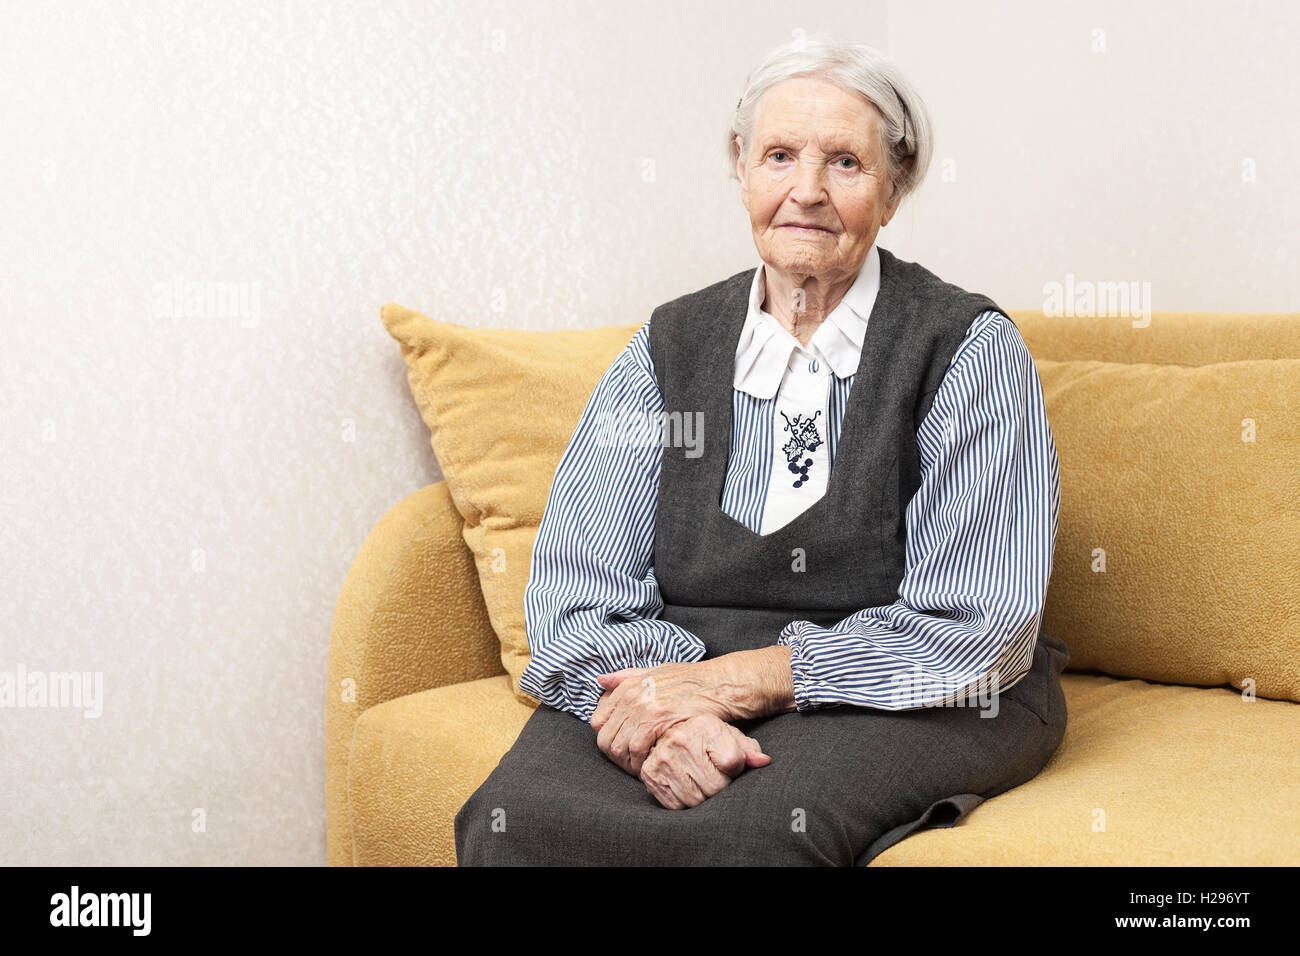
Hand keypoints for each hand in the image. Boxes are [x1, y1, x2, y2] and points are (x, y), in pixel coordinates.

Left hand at [590, 660, 732, 775]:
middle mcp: (631, 695)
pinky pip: (637, 748)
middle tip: (629, 764)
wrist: (718, 683)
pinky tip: (651, 765)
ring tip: (639, 768)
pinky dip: (641, 761)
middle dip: (615, 756)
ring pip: (618, 745)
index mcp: (628, 686)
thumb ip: (626, 677)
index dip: (606, 738)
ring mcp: (643, 706)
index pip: (597, 720)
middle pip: (604, 737)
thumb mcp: (656, 672)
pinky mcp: (657, 718)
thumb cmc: (690, 681)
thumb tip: (601, 680)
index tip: (620, 748)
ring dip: (627, 762)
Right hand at [639, 714, 770, 809]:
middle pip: (716, 786)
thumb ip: (748, 749)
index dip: (736, 769)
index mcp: (706, 726)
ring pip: (696, 800)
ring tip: (699, 780)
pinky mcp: (650, 775)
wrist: (666, 734)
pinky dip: (683, 801)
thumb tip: (764, 762)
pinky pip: (676, 805)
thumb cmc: (705, 739)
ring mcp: (662, 758)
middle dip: (720, 786)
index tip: (728, 764)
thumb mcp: (729, 737)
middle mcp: (681, 740)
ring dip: (702, 796)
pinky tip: (684, 785)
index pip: (733, 762)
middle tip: (714, 775)